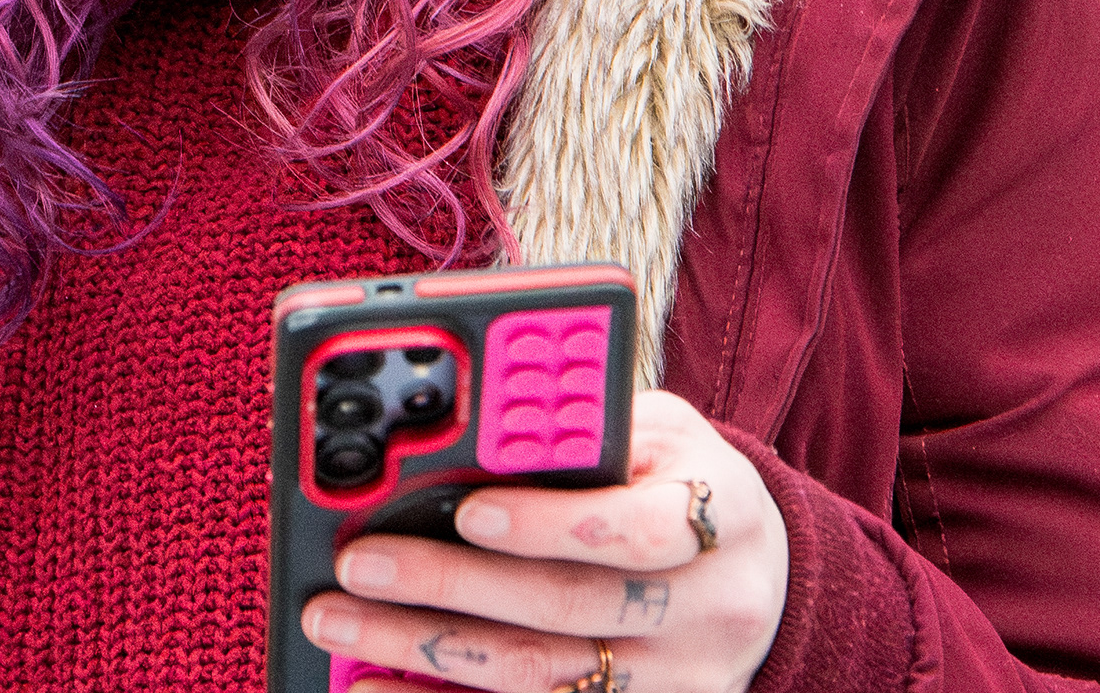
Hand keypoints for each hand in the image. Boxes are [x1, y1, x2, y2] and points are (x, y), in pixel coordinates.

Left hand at [299, 387, 788, 691]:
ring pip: (539, 678)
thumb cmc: (680, 483)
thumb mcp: (658, 434)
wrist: (757, 579)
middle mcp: (709, 612)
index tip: (469, 509)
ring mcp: (674, 683)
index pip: (639, 530)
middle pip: (569, 609)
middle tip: (359, 563)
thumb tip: (470, 434)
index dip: (552, 523)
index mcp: (720, 516)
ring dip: (426, 650)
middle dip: (450, 585)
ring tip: (342, 620)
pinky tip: (377, 686)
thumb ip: (583, 431)